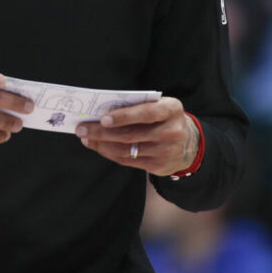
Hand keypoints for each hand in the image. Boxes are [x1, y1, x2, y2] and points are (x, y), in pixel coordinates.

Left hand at [76, 97, 197, 175]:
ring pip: (126, 150)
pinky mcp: (159, 167)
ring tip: (86, 138)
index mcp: (172, 110)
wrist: (189, 143)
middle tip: (82, 128)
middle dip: (102, 132)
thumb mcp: (159, 106)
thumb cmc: (164, 118)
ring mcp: (166, 152)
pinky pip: (128, 161)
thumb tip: (101, 112)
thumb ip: (137, 106)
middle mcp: (172, 132)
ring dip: (102, 144)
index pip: (146, 113)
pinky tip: (98, 146)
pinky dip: (110, 153)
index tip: (102, 118)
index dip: (124, 116)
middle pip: (131, 134)